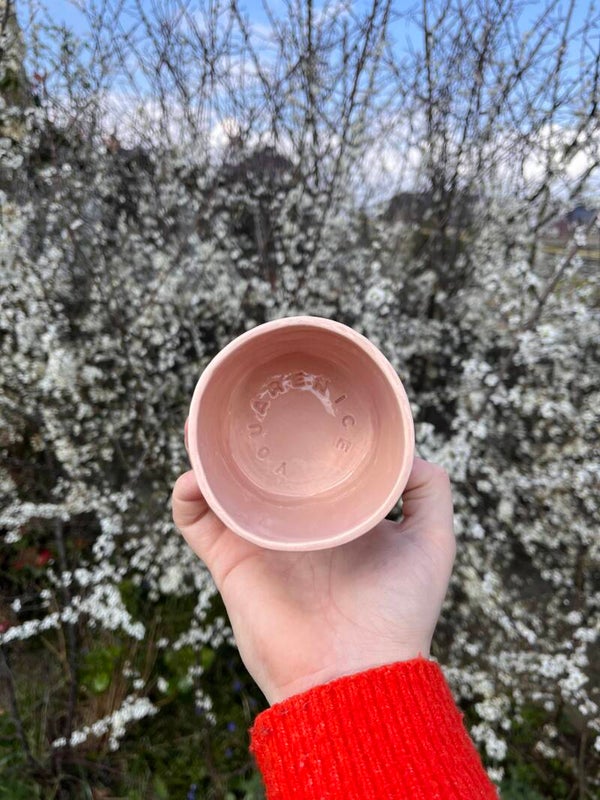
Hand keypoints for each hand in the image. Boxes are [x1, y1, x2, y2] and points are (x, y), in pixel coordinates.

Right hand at [172, 425, 455, 704]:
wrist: (357, 676)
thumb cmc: (400, 616)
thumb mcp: (432, 544)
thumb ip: (430, 493)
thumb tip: (409, 448)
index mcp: (333, 514)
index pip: (310, 465)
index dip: (301, 433)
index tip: (299, 396)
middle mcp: (293, 522)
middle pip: (260, 467)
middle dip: (245, 434)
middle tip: (239, 400)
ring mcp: (259, 540)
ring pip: (221, 484)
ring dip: (206, 452)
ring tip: (202, 421)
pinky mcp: (230, 562)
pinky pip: (195, 521)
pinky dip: (186, 495)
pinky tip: (195, 475)